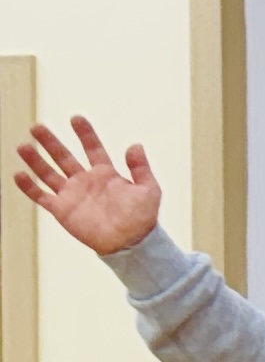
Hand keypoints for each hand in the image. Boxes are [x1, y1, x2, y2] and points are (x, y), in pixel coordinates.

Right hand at [12, 117, 162, 256]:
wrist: (131, 243)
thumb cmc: (142, 218)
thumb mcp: (148, 190)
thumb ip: (141, 168)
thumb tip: (135, 145)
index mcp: (106, 174)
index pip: (92, 148)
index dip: (85, 134)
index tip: (76, 118)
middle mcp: (85, 181)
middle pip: (64, 157)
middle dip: (51, 142)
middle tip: (37, 127)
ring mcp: (72, 194)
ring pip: (48, 173)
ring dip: (36, 160)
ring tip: (23, 145)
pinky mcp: (62, 210)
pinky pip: (41, 196)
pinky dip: (29, 187)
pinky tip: (18, 174)